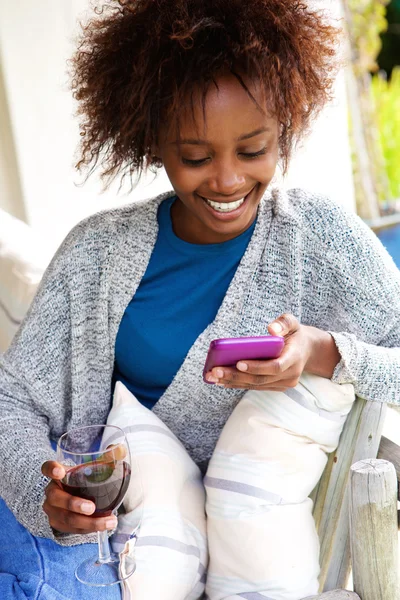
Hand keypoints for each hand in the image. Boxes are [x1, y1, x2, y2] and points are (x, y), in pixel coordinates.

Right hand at [41, 461, 117, 534]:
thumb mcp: (94, 468)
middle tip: (91, 508)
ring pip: (66, 518)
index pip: (47, 468)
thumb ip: (108, 458)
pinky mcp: (59, 524)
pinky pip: (73, 529)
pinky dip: (89, 529)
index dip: (51, 469)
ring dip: (88, 522)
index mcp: (58, 473)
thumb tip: (121, 449)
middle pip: (55, 497)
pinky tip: (105, 525)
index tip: (60, 471)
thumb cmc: (85, 480)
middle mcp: (52, 491)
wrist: (78, 501)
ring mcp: (53, 509)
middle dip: (73, 504)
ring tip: (109, 521)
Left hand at [205, 314, 320, 390]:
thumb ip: (283, 323)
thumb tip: (271, 329)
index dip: (256, 366)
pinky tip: (221, 381)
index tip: (238, 363)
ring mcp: (284, 383)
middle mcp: (290, 374)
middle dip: (236, 376)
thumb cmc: (295, 333)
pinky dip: (238, 384)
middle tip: (215, 371)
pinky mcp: (276, 387)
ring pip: (256, 385)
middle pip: (260, 379)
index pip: (275, 366)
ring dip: (233, 382)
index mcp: (294, 358)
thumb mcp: (293, 322)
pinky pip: (256, 386)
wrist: (307, 350)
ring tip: (213, 377)